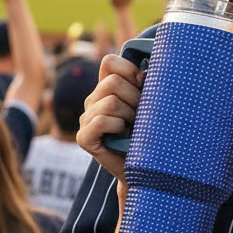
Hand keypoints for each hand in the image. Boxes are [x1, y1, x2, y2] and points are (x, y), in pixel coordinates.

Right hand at [75, 52, 143, 180]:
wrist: (143, 170)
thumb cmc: (149, 135)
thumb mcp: (149, 105)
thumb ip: (144, 85)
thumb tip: (147, 72)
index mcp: (106, 88)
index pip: (110, 62)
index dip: (129, 70)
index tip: (143, 86)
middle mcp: (93, 100)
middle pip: (114, 82)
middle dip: (135, 98)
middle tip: (141, 115)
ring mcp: (85, 119)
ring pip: (111, 102)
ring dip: (129, 116)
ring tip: (134, 128)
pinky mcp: (83, 137)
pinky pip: (101, 121)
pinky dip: (118, 128)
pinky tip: (123, 136)